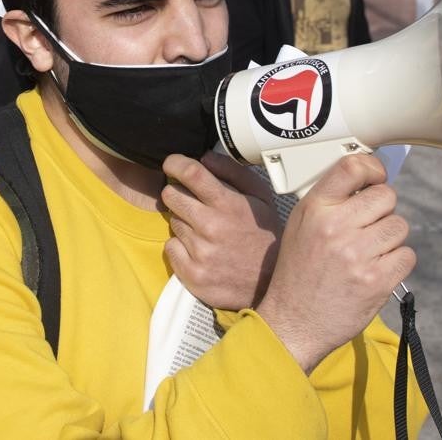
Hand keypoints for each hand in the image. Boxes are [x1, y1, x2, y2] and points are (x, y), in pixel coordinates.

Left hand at [162, 152, 280, 311]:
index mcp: (228, 205)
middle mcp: (211, 227)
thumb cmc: (265, 236)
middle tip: (194, 203)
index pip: (191, 173)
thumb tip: (204, 157)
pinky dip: (181, 247)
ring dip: (184, 222)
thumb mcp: (261, 198)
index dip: (175, 163)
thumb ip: (233, 173)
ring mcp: (200, 252)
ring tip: (206, 232)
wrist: (271, 282)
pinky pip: (170, 248)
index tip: (171, 164)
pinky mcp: (192, 274)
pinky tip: (200, 250)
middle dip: (178, 194)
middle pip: (171, 195)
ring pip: (172, 222)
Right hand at [256, 154, 414, 373]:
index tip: (377, 177)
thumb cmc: (299, 272)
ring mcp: (358, 254)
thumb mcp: (301, 226)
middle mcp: (336, 227)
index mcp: (316, 209)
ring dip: (390, 239)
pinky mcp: (377, 280)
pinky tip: (376, 271)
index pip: (353, 167)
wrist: (294, 322)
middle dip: (383, 211)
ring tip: (369, 253)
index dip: (373, 168)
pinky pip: (406, 255)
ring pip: (400, 226)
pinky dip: (397, 263)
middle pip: (387, 197)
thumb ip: (331, 202)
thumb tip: (369, 182)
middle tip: (368, 228)